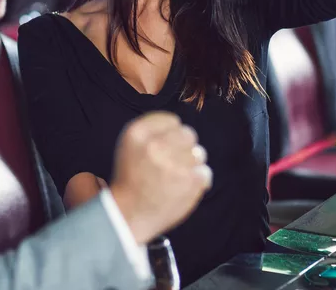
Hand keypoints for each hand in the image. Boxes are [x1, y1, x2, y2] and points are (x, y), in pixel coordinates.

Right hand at [110, 112, 211, 244]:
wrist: (129, 215)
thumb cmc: (132, 179)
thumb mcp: (131, 145)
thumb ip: (154, 131)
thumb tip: (181, 127)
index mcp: (137, 133)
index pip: (171, 120)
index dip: (170, 134)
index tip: (164, 147)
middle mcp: (155, 145)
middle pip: (188, 133)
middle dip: (184, 147)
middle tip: (172, 163)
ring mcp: (173, 164)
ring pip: (199, 153)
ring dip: (192, 164)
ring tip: (176, 177)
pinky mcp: (189, 182)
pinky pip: (205, 172)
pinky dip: (198, 181)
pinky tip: (184, 187)